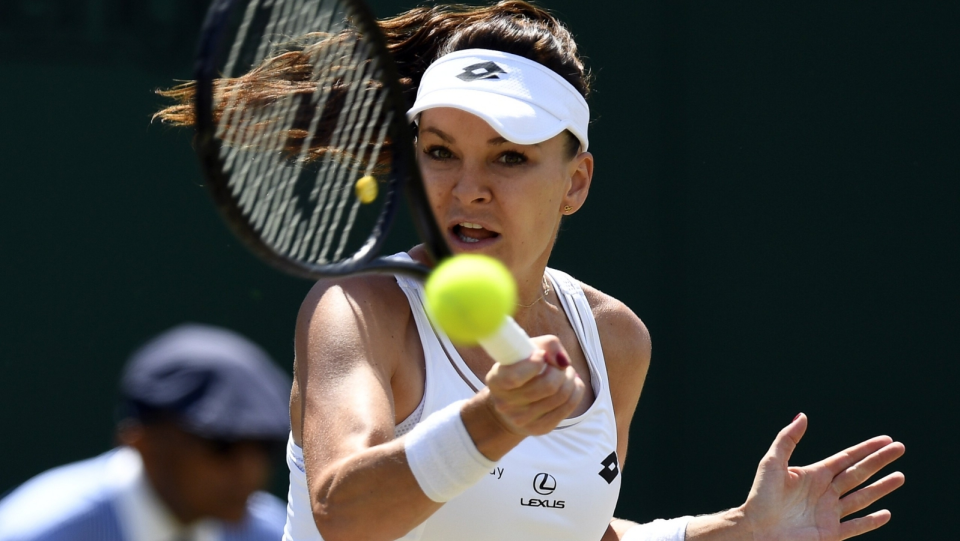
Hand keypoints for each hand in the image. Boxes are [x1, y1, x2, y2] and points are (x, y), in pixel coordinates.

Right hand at [483, 334, 585, 435]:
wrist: (511, 402)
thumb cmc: (521, 367)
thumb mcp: (526, 349)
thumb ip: (547, 345)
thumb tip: (563, 362)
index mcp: (496, 381)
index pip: (515, 377)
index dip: (535, 363)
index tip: (541, 355)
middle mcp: (505, 404)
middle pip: (548, 386)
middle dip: (560, 371)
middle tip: (560, 365)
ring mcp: (522, 420)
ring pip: (561, 396)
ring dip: (570, 379)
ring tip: (566, 373)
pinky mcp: (539, 428)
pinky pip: (568, 407)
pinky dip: (576, 391)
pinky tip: (572, 384)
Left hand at [742, 414, 904, 540]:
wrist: (756, 530)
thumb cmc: (760, 497)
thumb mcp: (772, 463)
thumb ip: (787, 439)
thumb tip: (802, 416)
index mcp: (814, 475)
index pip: (846, 458)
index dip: (865, 449)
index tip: (885, 439)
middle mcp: (824, 492)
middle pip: (858, 473)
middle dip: (879, 461)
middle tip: (900, 448)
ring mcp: (829, 513)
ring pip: (862, 498)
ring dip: (881, 488)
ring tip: (900, 477)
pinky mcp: (830, 533)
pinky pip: (855, 526)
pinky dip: (871, 521)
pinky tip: (886, 513)